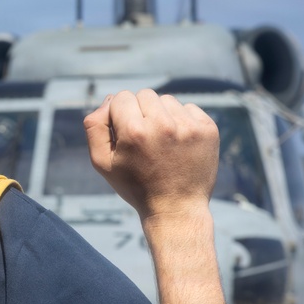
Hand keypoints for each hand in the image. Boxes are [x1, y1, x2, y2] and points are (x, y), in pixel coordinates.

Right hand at [83, 90, 218, 220]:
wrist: (176, 209)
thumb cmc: (136, 186)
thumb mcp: (102, 162)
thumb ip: (95, 127)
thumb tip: (109, 99)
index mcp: (134, 132)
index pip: (121, 97)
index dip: (119, 115)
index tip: (125, 136)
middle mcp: (163, 125)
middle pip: (145, 94)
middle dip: (140, 112)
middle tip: (144, 140)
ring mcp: (189, 126)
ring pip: (167, 100)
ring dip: (161, 115)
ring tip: (162, 142)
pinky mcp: (208, 129)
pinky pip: (188, 108)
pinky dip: (181, 121)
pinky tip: (178, 143)